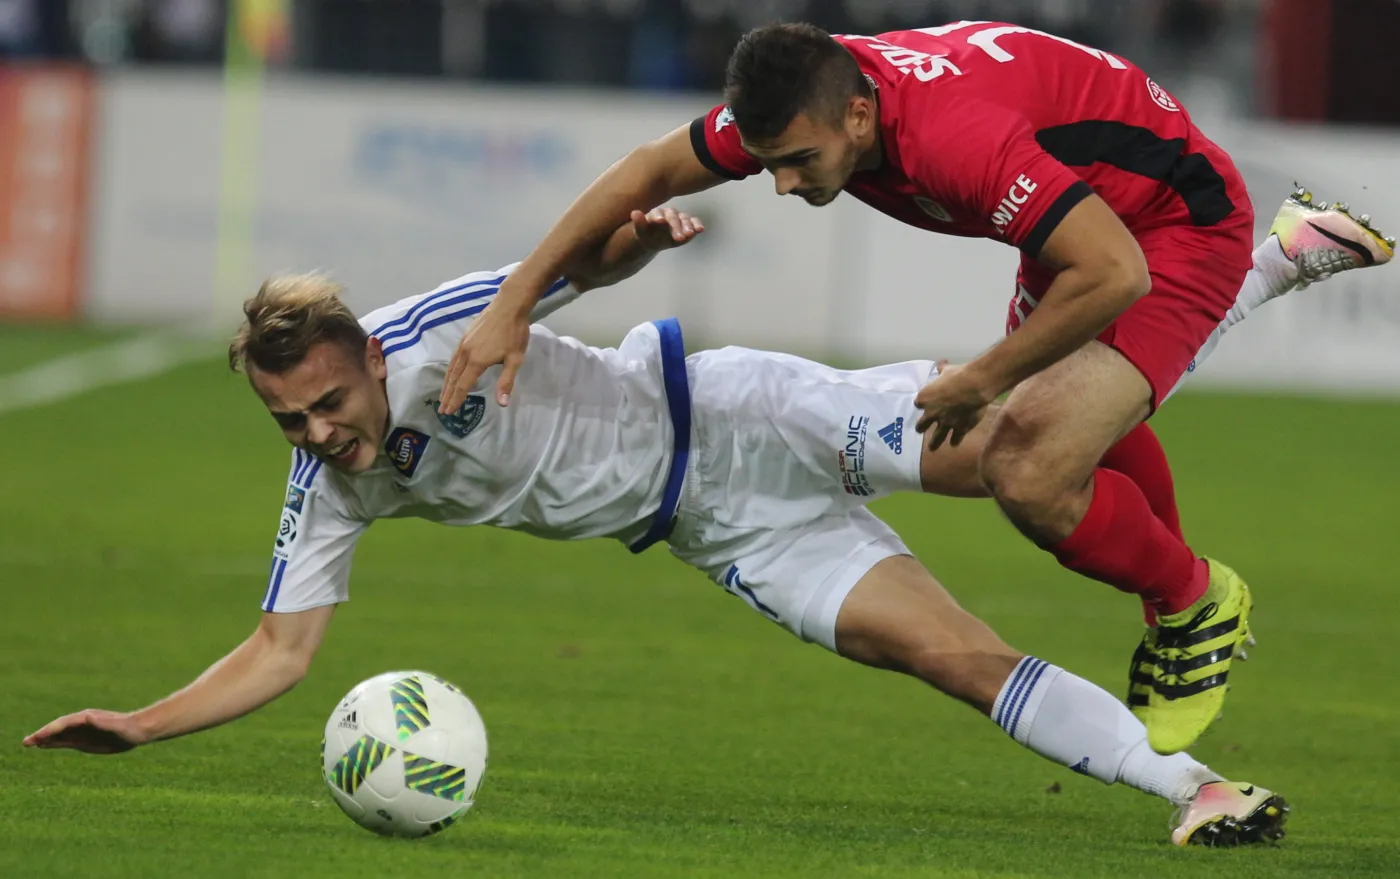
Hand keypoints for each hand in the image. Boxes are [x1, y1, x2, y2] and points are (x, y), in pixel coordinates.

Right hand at [23, 709, 148, 753]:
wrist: (139, 730)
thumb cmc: (129, 729)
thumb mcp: (116, 726)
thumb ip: (101, 722)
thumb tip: (87, 716)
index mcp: (88, 719)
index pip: (63, 724)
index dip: (49, 730)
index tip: (37, 737)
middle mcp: (82, 723)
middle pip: (58, 729)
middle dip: (42, 734)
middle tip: (26, 742)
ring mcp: (83, 731)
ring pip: (59, 735)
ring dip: (44, 739)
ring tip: (29, 743)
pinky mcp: (85, 739)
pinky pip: (66, 741)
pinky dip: (54, 742)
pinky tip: (44, 745)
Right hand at [439, 293, 530, 412]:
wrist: (508, 306)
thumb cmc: (515, 333)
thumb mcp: (515, 359)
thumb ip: (506, 382)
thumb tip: (502, 404)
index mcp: (477, 361)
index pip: (463, 386)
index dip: (456, 400)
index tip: (449, 412)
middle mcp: (466, 354)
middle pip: (453, 379)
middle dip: (447, 395)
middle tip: (442, 409)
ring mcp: (464, 344)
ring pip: (451, 368)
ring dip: (447, 384)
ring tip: (443, 395)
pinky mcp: (465, 337)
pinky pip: (454, 358)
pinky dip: (450, 370)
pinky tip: (451, 373)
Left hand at [630, 207, 703, 250]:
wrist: (655, 239)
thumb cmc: (647, 234)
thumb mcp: (641, 232)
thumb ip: (639, 223)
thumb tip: (634, 212)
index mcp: (656, 213)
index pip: (657, 213)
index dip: (658, 217)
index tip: (660, 221)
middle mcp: (669, 213)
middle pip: (673, 218)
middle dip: (676, 227)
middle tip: (679, 238)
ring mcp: (679, 217)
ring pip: (684, 219)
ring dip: (688, 227)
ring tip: (690, 234)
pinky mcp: (688, 223)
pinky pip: (694, 222)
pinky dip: (697, 225)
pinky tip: (701, 229)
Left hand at [914, 364, 996, 450]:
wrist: (974, 386)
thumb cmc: (958, 375)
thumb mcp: (947, 370)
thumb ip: (941, 369)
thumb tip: (941, 363)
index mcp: (924, 398)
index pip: (918, 403)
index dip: (922, 403)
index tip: (924, 403)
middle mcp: (931, 413)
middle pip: (921, 424)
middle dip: (921, 427)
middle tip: (920, 429)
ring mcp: (945, 423)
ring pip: (936, 437)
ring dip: (934, 443)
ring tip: (932, 448)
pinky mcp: (959, 429)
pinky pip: (955, 438)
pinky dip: (955, 441)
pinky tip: (954, 444)